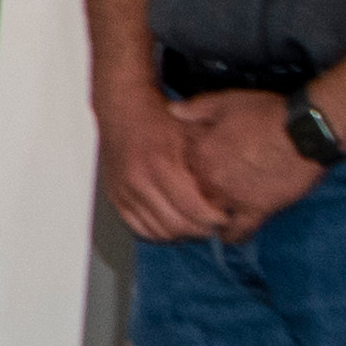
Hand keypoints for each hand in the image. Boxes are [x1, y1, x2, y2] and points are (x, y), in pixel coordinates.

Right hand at [97, 85, 235, 243]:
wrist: (123, 110)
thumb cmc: (160, 120)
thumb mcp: (192, 133)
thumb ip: (208, 162)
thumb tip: (230, 190)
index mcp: (161, 164)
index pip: (192, 209)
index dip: (214, 220)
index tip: (226, 218)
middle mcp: (139, 181)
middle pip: (176, 226)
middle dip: (200, 231)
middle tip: (214, 227)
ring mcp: (125, 191)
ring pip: (158, 231)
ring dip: (180, 234)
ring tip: (196, 226)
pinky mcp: (115, 197)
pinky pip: (139, 228)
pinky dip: (159, 232)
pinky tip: (173, 224)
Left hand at [169, 90, 321, 240]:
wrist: (307, 131)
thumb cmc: (268, 113)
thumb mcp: (228, 102)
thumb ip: (197, 108)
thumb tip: (172, 111)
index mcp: (200, 153)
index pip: (180, 168)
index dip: (187, 168)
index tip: (192, 169)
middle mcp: (211, 179)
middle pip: (193, 193)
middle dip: (196, 193)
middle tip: (203, 194)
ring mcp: (232, 197)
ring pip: (210, 214)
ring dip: (210, 215)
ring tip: (212, 217)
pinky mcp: (257, 211)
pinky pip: (238, 232)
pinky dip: (231, 236)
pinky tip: (229, 235)